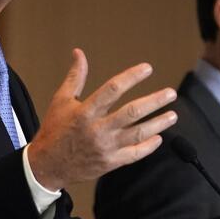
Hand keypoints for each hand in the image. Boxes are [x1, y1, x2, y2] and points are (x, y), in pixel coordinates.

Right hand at [26, 49, 177, 190]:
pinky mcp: (109, 163)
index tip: (147, 69)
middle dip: (154, 102)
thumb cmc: (54, 130)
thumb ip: (75, 77)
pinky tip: (158, 137)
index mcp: (85, 111)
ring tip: (173, 115)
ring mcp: (105, 148)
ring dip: (158, 124)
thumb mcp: (61, 101)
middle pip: (132, 113)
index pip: (113, 89)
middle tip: (171, 93)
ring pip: (137, 134)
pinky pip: (134, 155)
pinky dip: (148, 147)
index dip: (132, 77)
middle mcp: (96, 129)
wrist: (47, 165)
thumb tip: (79, 53)